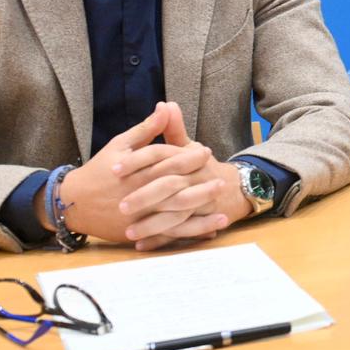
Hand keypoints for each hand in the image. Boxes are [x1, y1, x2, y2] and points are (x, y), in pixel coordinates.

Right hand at [37, 102, 236, 250]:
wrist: (73, 203)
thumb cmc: (99, 170)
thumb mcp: (120, 145)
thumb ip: (147, 129)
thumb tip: (166, 106)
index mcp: (137, 171)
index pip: (168, 162)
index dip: (188, 157)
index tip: (205, 152)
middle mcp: (140, 194)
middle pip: (175, 190)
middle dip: (200, 185)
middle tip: (221, 180)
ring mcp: (139, 216)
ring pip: (174, 215)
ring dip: (201, 212)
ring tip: (223, 208)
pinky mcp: (138, 232)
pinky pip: (168, 235)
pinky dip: (190, 233)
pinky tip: (210, 231)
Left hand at [113, 102, 248, 251]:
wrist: (235, 189)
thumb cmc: (202, 167)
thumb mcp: (189, 146)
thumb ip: (173, 128)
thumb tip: (166, 104)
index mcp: (188, 158)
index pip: (161, 156)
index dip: (137, 161)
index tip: (114, 169)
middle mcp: (196, 180)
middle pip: (169, 187)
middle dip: (145, 198)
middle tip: (121, 206)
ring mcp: (201, 203)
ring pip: (176, 215)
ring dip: (152, 225)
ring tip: (129, 232)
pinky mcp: (202, 222)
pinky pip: (182, 234)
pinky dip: (162, 241)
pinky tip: (142, 245)